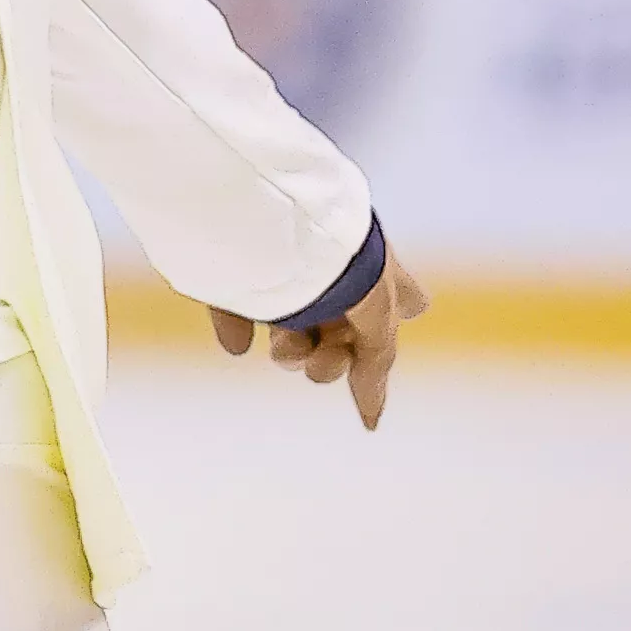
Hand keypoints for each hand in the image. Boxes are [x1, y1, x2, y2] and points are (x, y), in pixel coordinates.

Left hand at [211, 247, 429, 430]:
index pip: (399, 295)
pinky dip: (236, 326)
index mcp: (371, 264)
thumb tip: (370, 419)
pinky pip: (233, 305)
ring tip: (284, 347)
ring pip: (288, 326)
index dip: (395, 320)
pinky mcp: (231, 264)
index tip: (383, 345)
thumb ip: (377, 359)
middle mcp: (329, 263)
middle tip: (321, 360)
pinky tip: (240, 341)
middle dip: (331, 357)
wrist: (276, 210)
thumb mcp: (377, 309)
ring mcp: (281, 264)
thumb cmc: (341, 255)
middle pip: (337, 329)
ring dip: (291, 350)